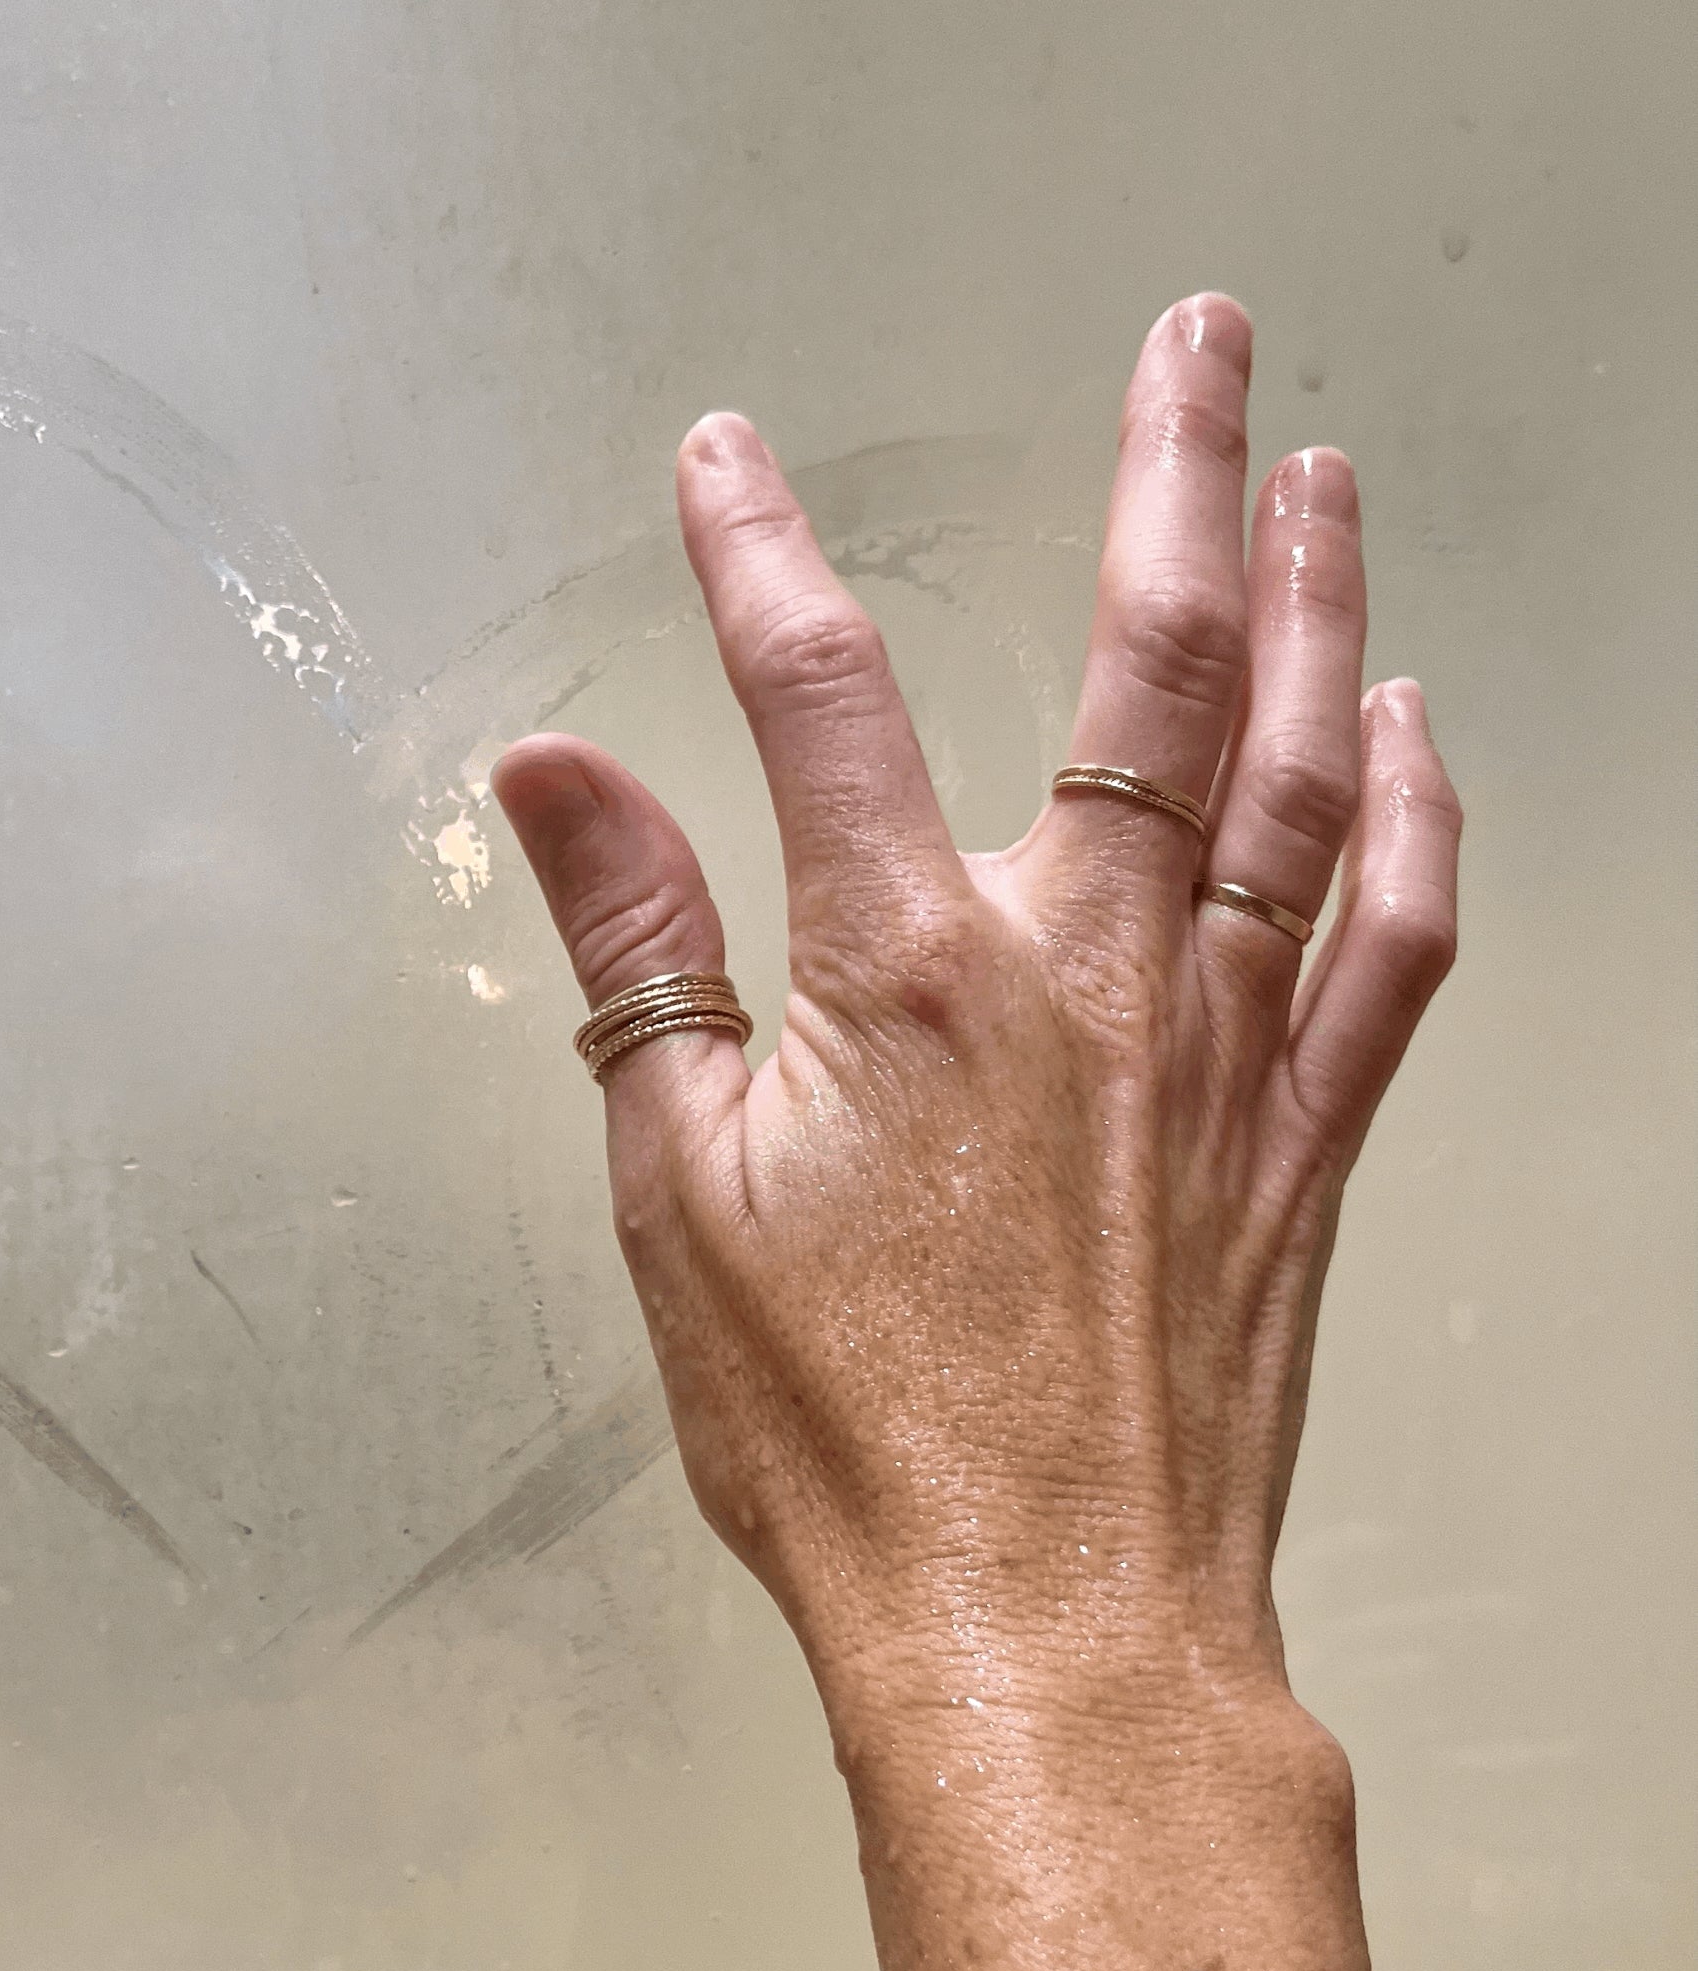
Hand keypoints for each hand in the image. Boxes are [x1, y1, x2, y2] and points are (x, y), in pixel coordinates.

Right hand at [492, 296, 1459, 1805]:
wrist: (1047, 1633)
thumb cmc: (851, 1446)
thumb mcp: (675, 1197)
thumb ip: (627, 955)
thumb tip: (547, 781)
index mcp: (910, 976)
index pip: (819, 694)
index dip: (756, 551)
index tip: (722, 458)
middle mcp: (1092, 973)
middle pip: (1150, 665)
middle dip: (1172, 471)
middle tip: (1201, 337)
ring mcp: (1225, 1050)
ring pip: (1310, 770)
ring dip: (1322, 602)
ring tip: (1322, 474)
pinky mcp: (1305, 1144)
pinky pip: (1397, 939)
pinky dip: (1422, 819)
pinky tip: (1420, 734)